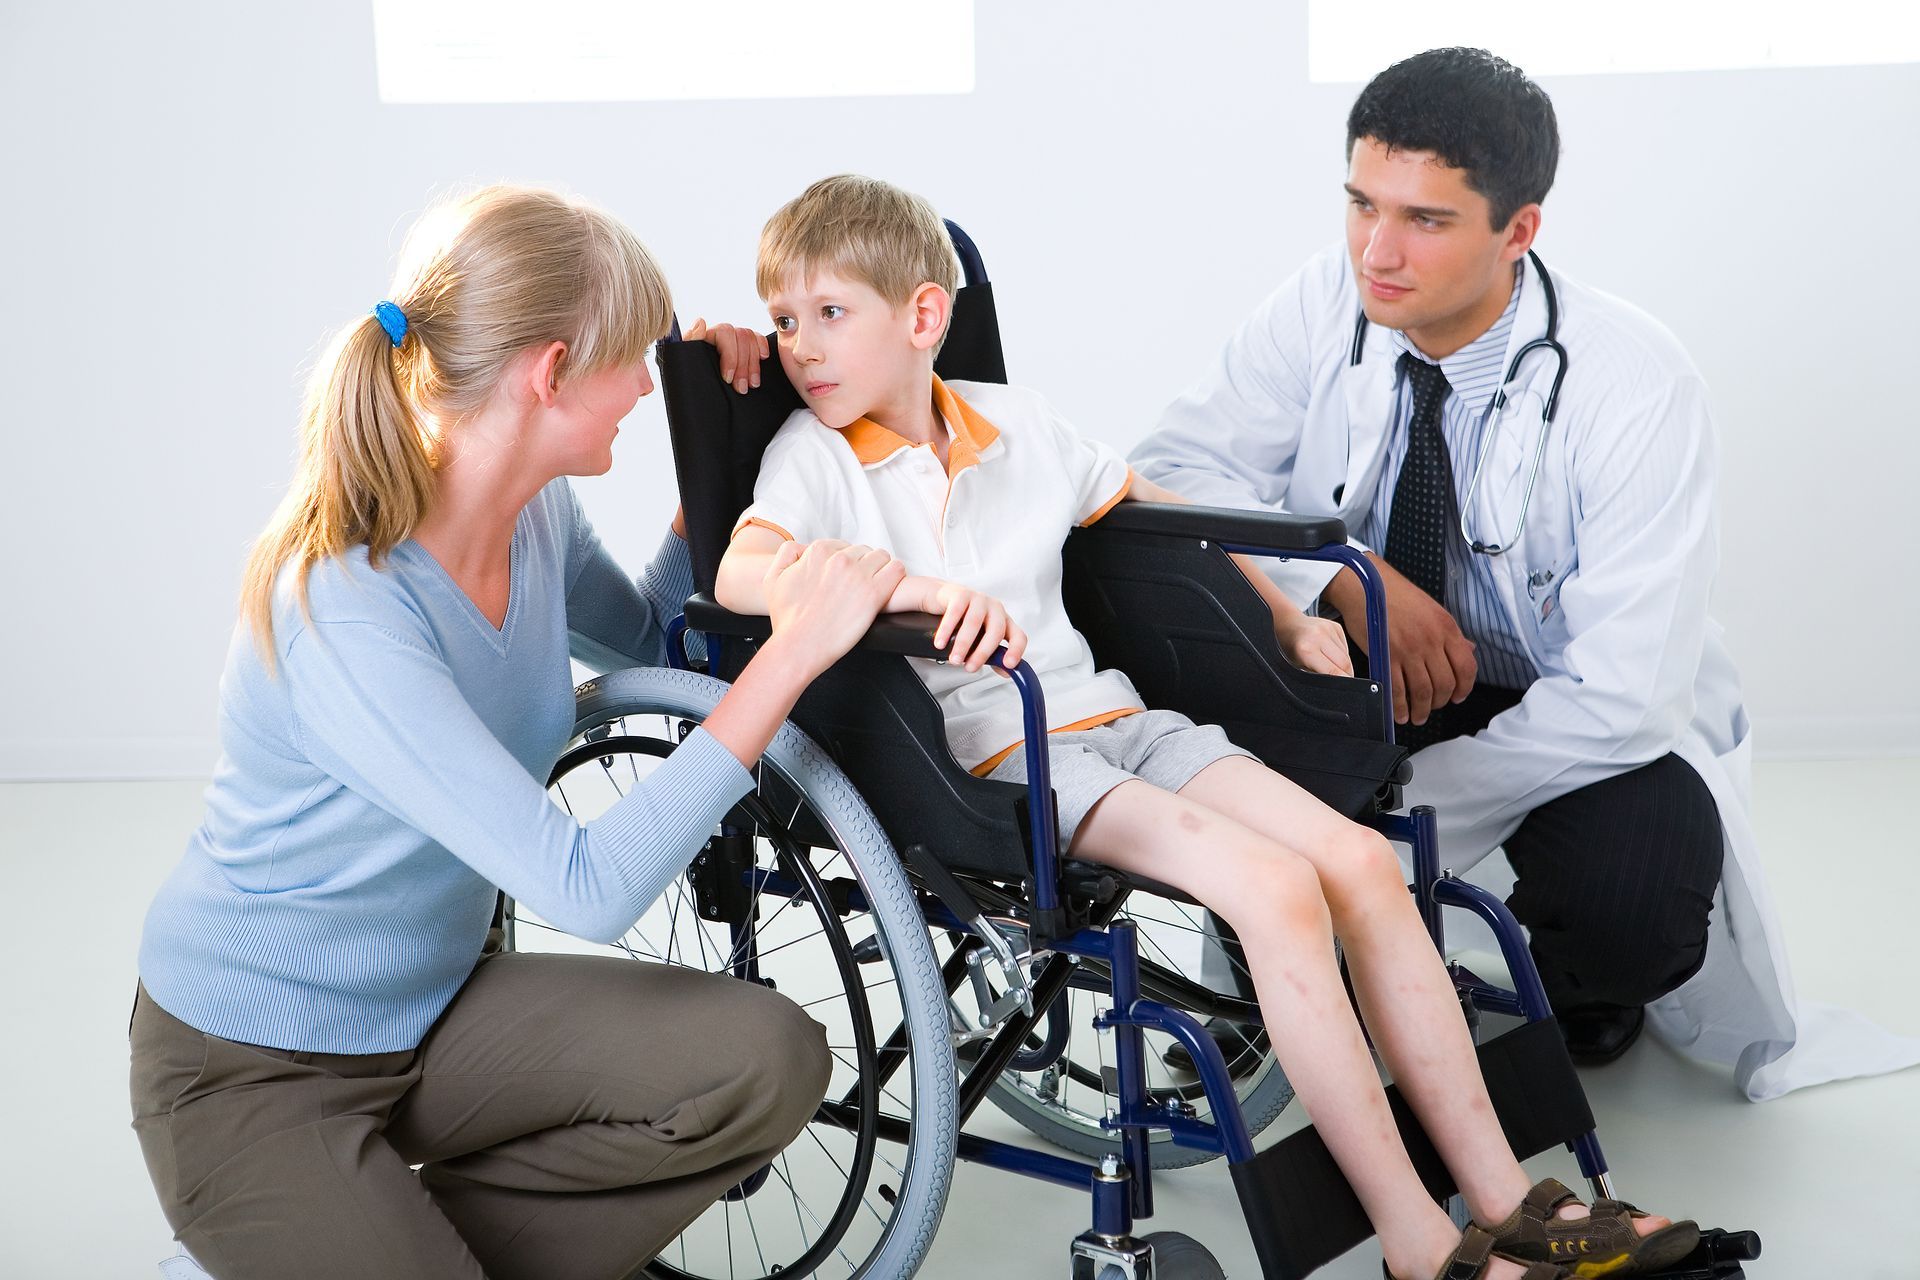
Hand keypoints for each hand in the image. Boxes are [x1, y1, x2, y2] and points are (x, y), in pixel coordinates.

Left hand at [685, 318, 769, 394]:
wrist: (697, 394)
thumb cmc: (690, 377)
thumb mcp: (685, 361)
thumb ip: (690, 341)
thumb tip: (701, 322)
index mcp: (705, 335)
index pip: (725, 333)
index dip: (730, 356)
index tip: (728, 378)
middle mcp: (720, 334)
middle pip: (741, 336)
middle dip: (743, 365)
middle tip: (741, 388)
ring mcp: (733, 340)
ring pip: (751, 338)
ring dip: (753, 363)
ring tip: (751, 384)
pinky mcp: (743, 348)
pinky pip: (757, 339)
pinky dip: (762, 348)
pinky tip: (762, 359)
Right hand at [762, 540, 905, 677]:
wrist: (799, 646)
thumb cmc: (787, 619)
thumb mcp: (773, 579)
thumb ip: (787, 554)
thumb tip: (802, 547)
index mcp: (818, 551)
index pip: (842, 546)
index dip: (843, 562)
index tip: (842, 578)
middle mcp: (840, 559)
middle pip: (862, 551)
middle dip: (861, 565)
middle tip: (855, 586)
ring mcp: (859, 575)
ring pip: (881, 557)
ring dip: (879, 569)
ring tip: (872, 586)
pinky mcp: (874, 593)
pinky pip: (897, 570)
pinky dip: (894, 575)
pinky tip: (887, 588)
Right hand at [929, 583, 1027, 673]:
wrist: (943, 598)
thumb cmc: (964, 619)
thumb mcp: (980, 638)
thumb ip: (992, 654)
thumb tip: (1004, 671)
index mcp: (1004, 621)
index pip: (1018, 636)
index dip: (1016, 650)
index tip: (1009, 664)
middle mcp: (995, 609)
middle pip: (995, 631)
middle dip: (983, 652)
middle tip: (970, 667)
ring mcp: (979, 599)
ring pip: (974, 622)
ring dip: (963, 644)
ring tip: (955, 659)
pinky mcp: (961, 593)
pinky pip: (955, 612)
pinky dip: (947, 630)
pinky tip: (941, 642)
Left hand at [1275, 612, 1353, 676]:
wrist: (1288, 625)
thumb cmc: (1290, 649)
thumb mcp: (1299, 667)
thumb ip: (1317, 675)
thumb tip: (1335, 683)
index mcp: (1307, 650)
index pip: (1334, 671)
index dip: (1342, 682)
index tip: (1344, 688)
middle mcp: (1319, 636)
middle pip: (1345, 664)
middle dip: (1346, 675)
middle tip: (1341, 681)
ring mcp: (1328, 629)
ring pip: (1347, 656)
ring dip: (1343, 665)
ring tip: (1330, 664)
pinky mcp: (1336, 626)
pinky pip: (1346, 647)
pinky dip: (1342, 654)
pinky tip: (1330, 653)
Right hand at [1324, 556, 1476, 725]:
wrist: (1366, 584)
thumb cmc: (1397, 596)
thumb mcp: (1433, 610)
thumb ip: (1451, 634)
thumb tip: (1468, 651)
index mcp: (1446, 628)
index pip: (1466, 667)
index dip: (1464, 688)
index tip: (1458, 696)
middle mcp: (1431, 640)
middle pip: (1445, 684)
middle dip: (1440, 702)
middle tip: (1434, 706)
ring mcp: (1409, 650)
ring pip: (1423, 691)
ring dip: (1421, 710)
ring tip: (1417, 716)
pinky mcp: (1386, 656)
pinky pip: (1397, 690)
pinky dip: (1400, 707)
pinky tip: (1400, 713)